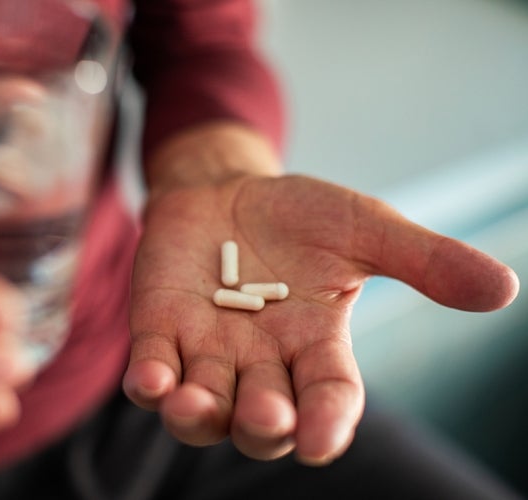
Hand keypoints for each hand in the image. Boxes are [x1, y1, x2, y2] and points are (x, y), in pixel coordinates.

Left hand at [123, 125, 518, 464]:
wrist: (230, 190)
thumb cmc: (301, 215)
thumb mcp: (365, 229)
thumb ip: (424, 260)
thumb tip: (504, 289)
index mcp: (315, 347)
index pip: (329, 398)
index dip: (327, 422)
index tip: (321, 442)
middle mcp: (261, 362)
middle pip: (263, 417)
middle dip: (263, 423)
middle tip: (267, 416)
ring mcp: (206, 349)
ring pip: (203, 407)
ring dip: (198, 416)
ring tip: (192, 405)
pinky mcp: (160, 327)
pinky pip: (152, 366)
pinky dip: (150, 380)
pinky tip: (150, 380)